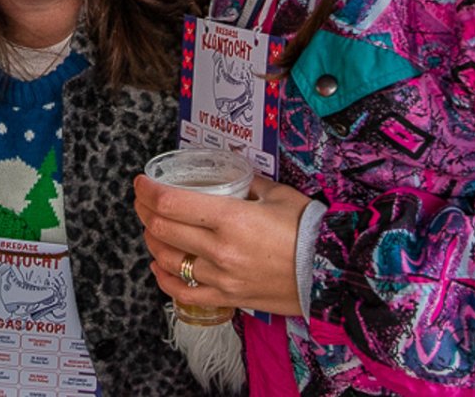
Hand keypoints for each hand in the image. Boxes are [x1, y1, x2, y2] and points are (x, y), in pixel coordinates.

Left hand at [133, 173, 311, 317]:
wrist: (333, 273)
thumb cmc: (309, 230)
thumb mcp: (277, 194)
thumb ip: (247, 184)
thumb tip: (230, 176)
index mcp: (230, 218)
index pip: (171, 202)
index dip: (148, 190)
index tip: (141, 182)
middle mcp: (220, 250)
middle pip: (163, 229)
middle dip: (144, 210)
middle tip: (142, 200)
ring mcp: (222, 278)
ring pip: (168, 260)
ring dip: (152, 241)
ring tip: (151, 228)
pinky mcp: (228, 298)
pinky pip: (185, 293)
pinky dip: (166, 278)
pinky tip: (161, 266)